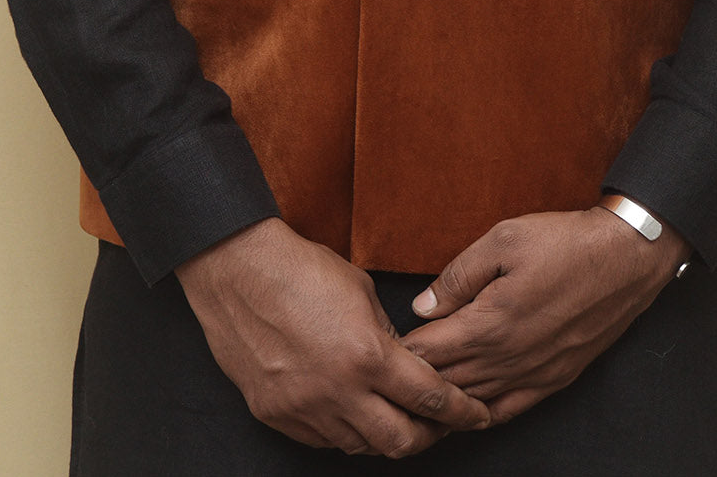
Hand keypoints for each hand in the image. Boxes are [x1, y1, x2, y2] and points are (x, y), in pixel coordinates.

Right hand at [175, 217, 492, 456]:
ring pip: (361, 447)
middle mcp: (339, 391)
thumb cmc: (303, 270)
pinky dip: (345, 430)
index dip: (461, 411)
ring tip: (395, 416)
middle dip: (429, 437)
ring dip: (385, 435)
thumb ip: (386, 335)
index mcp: (368, 355)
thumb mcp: (361, 292)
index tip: (477, 414)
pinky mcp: (277, 415)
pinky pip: (323, 439)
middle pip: (401, 441)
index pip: (430, 398)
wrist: (239, 272)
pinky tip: (352, 411)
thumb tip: (403, 364)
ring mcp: (305, 409)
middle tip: (439, 425)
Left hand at [398, 205, 689, 425]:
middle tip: (390, 374)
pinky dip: (483, 412)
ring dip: (445, 399)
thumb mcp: (503, 239)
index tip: (381, 345)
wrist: (627, 259)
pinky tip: (468, 409)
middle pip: (446, 382)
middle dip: (416, 379)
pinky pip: (509, 409)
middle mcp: (508, 358)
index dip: (401, 350)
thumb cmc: (565, 242)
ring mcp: (533, 373)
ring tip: (419, 394)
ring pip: (474, 401)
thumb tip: (422, 307)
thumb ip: (457, 276)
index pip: (428, 352)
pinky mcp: (555, 378)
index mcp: (489, 323)